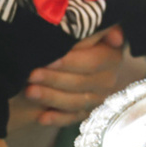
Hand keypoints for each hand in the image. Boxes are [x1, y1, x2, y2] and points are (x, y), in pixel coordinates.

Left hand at [22, 26, 145, 125]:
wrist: (53, 55)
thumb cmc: (65, 34)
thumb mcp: (79, 28)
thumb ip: (90, 29)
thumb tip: (116, 38)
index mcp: (110, 54)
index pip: (93, 62)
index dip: (70, 62)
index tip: (48, 60)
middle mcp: (108, 77)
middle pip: (82, 83)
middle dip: (54, 79)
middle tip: (31, 75)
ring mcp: (97, 96)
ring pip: (76, 102)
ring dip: (51, 97)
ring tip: (29, 91)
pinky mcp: (85, 111)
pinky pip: (72, 118)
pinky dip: (56, 118)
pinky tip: (41, 117)